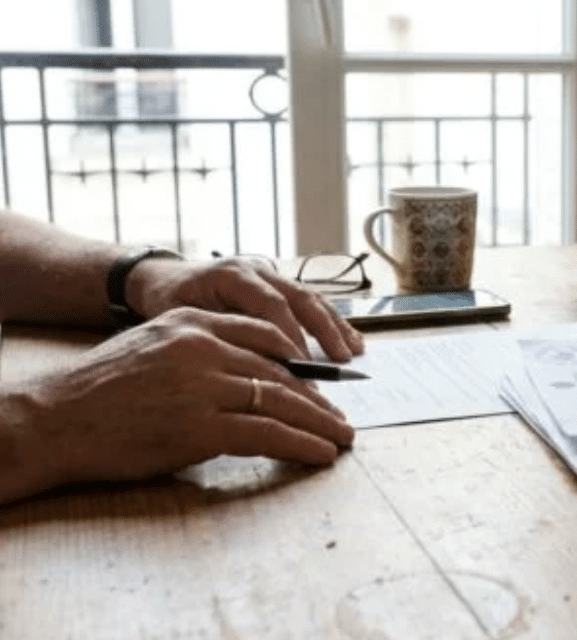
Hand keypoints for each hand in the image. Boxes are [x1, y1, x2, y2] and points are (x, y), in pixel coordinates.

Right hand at [2, 307, 353, 500]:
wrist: (53, 419)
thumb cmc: (101, 390)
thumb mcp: (154, 347)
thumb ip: (201, 352)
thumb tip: (252, 376)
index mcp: (193, 322)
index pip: (266, 335)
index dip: (303, 362)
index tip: (326, 379)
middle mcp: (203, 347)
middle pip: (281, 372)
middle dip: (319, 398)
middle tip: (342, 416)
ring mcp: (203, 386)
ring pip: (282, 401)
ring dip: (320, 423)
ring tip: (341, 437)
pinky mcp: (200, 427)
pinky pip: (268, 434)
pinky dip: (302, 444)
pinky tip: (322, 452)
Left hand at [126, 256, 364, 361]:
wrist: (161, 278)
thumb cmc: (166, 303)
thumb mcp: (180, 319)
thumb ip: (217, 336)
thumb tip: (251, 369)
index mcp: (231, 275)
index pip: (270, 306)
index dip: (290, 338)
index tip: (301, 370)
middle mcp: (256, 269)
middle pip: (300, 298)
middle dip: (323, 332)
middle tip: (339, 362)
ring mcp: (270, 274)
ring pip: (311, 298)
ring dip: (334, 326)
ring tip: (352, 353)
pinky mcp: (278, 284)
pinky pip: (310, 301)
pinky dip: (331, 322)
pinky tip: (350, 341)